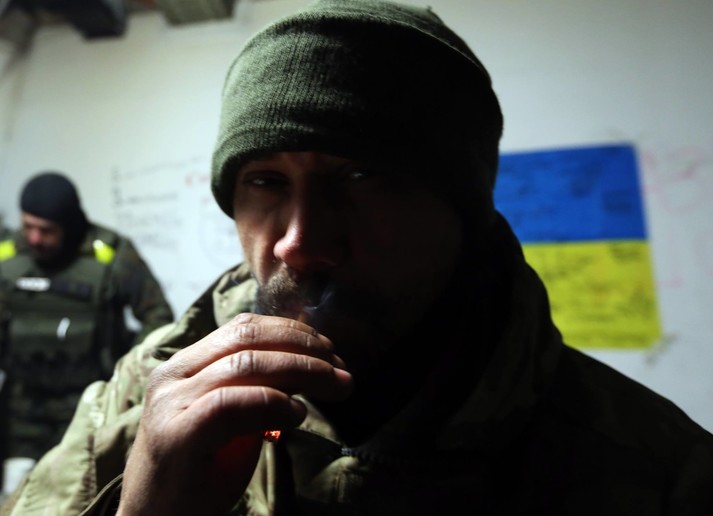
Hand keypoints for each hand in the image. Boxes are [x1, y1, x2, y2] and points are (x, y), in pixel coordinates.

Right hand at [116, 313, 352, 514]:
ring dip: (303, 371)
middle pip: (248, 338)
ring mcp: (171, 403)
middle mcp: (173, 375)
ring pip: (246, 364)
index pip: (243, 327)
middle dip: (305, 347)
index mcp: (185, 364)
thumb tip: (312, 363)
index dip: (292, 331)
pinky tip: (297, 415)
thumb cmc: (200, 469)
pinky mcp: (176, 435)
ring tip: (335, 386)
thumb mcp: (235, 417)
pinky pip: (232, 404)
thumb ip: (261, 386)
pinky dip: (272, 403)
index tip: (329, 349)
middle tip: (342, 367)